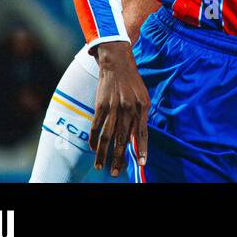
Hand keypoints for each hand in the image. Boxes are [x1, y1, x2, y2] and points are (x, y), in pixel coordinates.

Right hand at [90, 41, 149, 177]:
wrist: (118, 63)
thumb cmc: (132, 82)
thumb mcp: (143, 97)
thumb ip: (141, 116)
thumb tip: (137, 138)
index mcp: (142, 107)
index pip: (142, 132)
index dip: (142, 149)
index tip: (142, 163)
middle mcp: (129, 108)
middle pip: (122, 138)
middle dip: (118, 158)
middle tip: (116, 172)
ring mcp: (114, 107)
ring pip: (107, 136)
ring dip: (103, 153)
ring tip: (101, 166)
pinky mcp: (100, 105)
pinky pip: (96, 126)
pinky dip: (93, 139)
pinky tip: (93, 149)